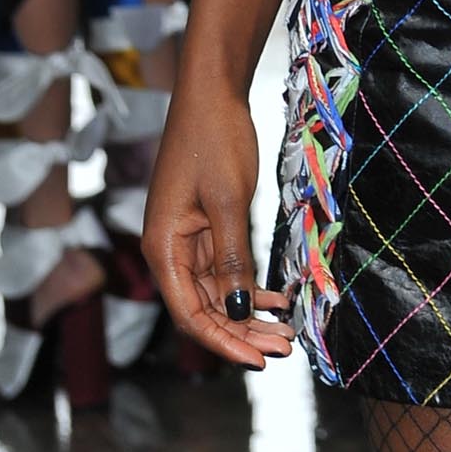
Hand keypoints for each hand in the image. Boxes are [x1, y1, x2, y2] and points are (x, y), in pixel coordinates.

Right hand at [143, 80, 294, 369]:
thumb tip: (239, 310)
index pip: (190, 314)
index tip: (258, 359)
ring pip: (218, 292)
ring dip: (250, 312)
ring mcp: (188, 238)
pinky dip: (249, 284)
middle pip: (205, 308)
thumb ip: (232, 257)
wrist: (213, 91)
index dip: (223, 342)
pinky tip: (277, 298)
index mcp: (163, 247)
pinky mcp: (205, 226)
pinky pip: (225, 268)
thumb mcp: (228, 201)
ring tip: (286, 330)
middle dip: (243, 332)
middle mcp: (171, 250)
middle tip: (284, 348)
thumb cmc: (214, 139)